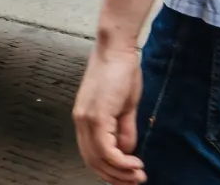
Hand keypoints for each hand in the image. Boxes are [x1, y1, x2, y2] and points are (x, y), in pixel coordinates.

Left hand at [73, 40, 145, 184]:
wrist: (116, 47)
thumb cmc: (120, 70)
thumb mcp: (124, 106)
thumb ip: (123, 129)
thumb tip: (126, 151)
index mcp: (84, 119)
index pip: (92, 154)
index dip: (109, 170)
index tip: (128, 176)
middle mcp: (81, 121)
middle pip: (93, 162)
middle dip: (116, 177)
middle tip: (136, 181)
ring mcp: (86, 119)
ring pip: (99, 159)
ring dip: (120, 173)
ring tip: (138, 175)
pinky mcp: (96, 116)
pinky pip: (106, 149)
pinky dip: (120, 162)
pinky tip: (134, 163)